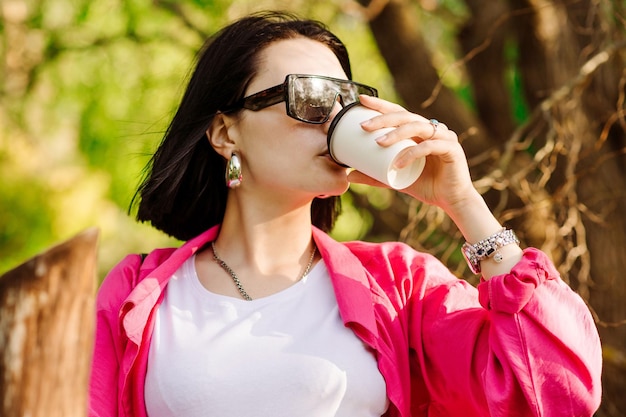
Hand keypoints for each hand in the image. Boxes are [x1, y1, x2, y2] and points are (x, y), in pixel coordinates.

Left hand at [348, 95, 477, 214]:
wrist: (452, 201)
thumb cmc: (426, 186)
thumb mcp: (394, 180)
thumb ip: (375, 176)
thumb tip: (349, 176)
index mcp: (419, 132)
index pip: (398, 113)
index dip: (381, 105)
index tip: (361, 101)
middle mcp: (432, 129)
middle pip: (406, 116)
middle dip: (383, 118)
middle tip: (364, 125)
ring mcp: (444, 137)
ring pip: (418, 127)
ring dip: (397, 133)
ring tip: (378, 142)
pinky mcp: (452, 149)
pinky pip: (430, 146)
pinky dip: (412, 153)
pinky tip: (398, 163)